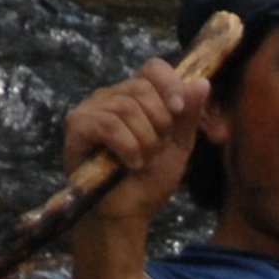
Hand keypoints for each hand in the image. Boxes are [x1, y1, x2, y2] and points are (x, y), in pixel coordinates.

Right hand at [60, 57, 209, 229]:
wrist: (128, 211)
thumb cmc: (150, 178)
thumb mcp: (179, 145)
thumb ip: (189, 115)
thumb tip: (201, 81)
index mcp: (137, 95)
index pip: (153, 67)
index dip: (170, 84)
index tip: (179, 110)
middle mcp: (112, 95)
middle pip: (142, 88)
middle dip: (158, 124)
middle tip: (155, 149)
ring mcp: (91, 108)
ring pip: (126, 107)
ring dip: (144, 141)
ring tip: (141, 160)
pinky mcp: (76, 126)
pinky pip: (108, 125)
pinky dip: (126, 147)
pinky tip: (130, 163)